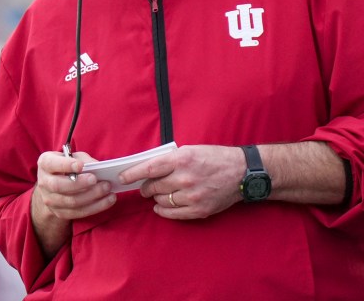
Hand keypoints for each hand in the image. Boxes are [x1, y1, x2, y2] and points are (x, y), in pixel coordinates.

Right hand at [33, 150, 116, 220]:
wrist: (55, 184)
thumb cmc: (68, 165)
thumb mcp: (74, 157)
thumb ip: (84, 160)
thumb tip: (98, 167)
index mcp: (45, 163)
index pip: (52, 164)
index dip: (65, 165)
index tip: (80, 165)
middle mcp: (44, 182)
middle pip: (59, 186)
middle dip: (79, 183)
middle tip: (95, 179)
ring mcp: (50, 200)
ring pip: (70, 202)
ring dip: (91, 196)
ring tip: (107, 189)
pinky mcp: (59, 213)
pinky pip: (78, 213)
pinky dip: (95, 207)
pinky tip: (108, 200)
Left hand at [119, 145, 244, 219]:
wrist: (241, 172)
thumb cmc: (214, 158)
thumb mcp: (191, 150)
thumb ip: (170, 159)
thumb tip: (149, 168)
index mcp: (182, 159)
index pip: (150, 168)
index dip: (133, 174)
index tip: (122, 177)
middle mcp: (185, 178)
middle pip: (153, 187)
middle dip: (146, 187)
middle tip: (146, 186)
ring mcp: (192, 196)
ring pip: (161, 201)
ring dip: (155, 198)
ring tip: (157, 194)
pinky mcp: (198, 210)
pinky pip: (172, 213)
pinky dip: (163, 210)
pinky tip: (161, 206)